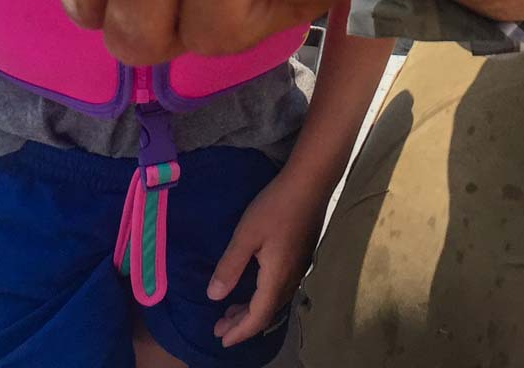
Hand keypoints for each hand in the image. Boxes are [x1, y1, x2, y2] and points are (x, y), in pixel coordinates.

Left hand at [207, 171, 324, 346]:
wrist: (310, 184)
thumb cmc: (275, 207)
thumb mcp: (246, 235)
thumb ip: (230, 267)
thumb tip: (214, 296)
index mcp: (276, 278)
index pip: (258, 317)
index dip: (239, 331)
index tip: (221, 339)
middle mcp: (290, 279)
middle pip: (267, 313)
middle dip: (242, 324)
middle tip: (219, 328)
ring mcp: (298, 269)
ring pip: (274, 302)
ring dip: (252, 311)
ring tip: (230, 312)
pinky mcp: (300, 258)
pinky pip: (279, 290)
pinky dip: (262, 298)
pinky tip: (252, 289)